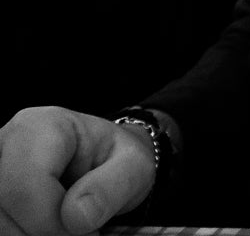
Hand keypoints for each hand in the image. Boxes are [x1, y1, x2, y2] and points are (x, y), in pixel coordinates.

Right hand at [0, 106, 153, 235]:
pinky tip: (48, 226)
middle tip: (78, 231)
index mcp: (43, 127)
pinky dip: (24, 234)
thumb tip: (75, 216)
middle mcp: (6, 144)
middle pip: (3, 209)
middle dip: (41, 232)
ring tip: (65, 225)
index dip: (50, 222)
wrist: (104, 162)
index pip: (25, 187)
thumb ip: (112, 187)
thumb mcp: (134, 166)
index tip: (84, 230)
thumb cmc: (116, 159)